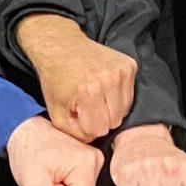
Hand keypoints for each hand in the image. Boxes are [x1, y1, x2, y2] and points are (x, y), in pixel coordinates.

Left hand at [6, 116, 103, 185]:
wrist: (24, 132)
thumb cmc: (27, 152)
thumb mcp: (33, 185)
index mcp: (87, 164)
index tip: (50, 184)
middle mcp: (96, 160)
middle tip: (49, 177)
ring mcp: (93, 159)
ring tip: (51, 172)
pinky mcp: (88, 160)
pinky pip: (79, 184)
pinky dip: (65, 182)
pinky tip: (56, 170)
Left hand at [15, 14, 136, 140]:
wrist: (62, 47)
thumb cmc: (56, 80)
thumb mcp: (56, 113)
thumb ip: (74, 133)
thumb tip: (93, 138)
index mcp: (89, 92)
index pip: (100, 130)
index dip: (88, 126)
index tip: (79, 114)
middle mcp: (109, 80)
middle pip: (115, 121)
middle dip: (100, 118)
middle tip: (87, 105)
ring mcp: (122, 71)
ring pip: (125, 109)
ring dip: (111, 108)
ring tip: (96, 96)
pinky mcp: (129, 66)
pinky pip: (130, 94)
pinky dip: (118, 95)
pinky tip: (104, 86)